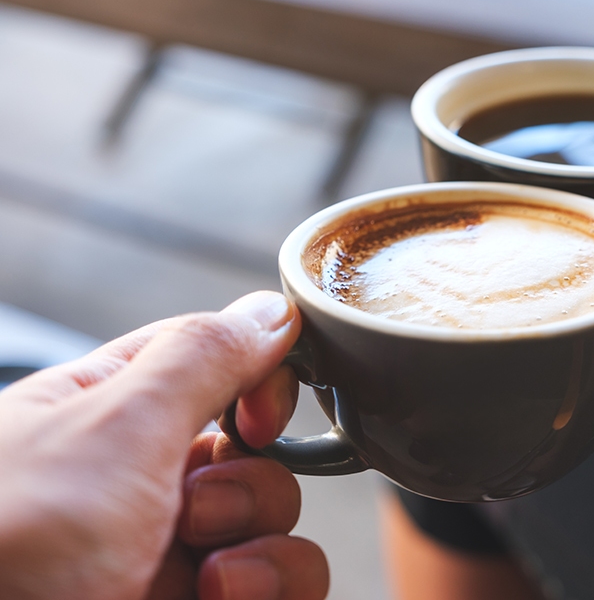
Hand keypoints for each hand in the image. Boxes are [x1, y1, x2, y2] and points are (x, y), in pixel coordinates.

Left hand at [0, 292, 328, 599]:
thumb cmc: (9, 542)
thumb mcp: (112, 427)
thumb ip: (203, 357)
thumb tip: (274, 308)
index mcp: (106, 417)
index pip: (216, 367)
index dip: (258, 383)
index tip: (259, 416)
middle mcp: (141, 487)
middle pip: (258, 456)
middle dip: (245, 486)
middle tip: (190, 513)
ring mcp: (167, 559)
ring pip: (278, 527)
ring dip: (265, 548)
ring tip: (208, 580)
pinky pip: (280, 589)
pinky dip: (274, 590)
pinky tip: (222, 599)